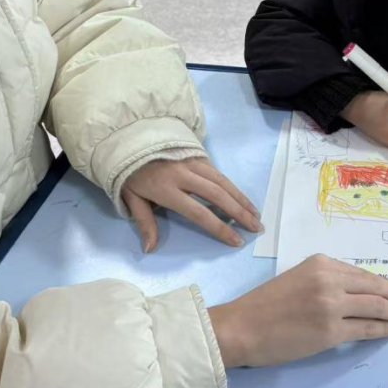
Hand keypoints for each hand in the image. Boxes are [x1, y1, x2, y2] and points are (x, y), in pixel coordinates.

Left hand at [122, 158, 259, 251]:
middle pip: (218, 195)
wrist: (130, 139)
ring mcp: (192, 162)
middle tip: (257, 228)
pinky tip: (242, 198)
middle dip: (240, 213)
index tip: (236, 241)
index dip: (219, 227)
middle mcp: (184, 174)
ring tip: (256, 214)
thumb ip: (144, 222)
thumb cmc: (130, 174)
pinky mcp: (197, 154)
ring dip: (241, 198)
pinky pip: (218, 172)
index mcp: (167, 189)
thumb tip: (149, 248)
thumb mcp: (130, 198)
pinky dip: (232, 186)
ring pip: (223, 181)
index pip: (199, 212)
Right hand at [207, 255, 387, 367]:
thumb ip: (325, 280)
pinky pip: (366, 328)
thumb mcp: (297, 278)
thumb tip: (357, 292)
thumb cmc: (265, 306)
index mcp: (321, 263)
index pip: (362, 273)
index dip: (385, 282)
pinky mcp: (330, 330)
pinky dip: (384, 329)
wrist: (242, 327)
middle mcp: (329, 279)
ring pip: (376, 307)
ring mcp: (331, 305)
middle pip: (375, 287)